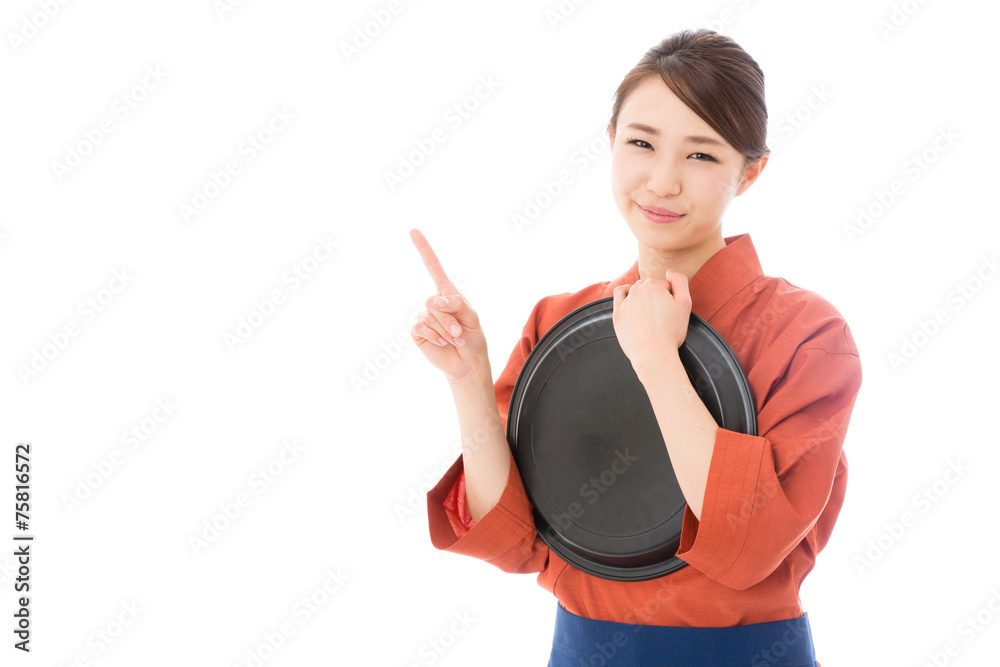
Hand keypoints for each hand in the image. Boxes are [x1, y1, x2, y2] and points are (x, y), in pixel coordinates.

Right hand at [409, 228, 489, 383]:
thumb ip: (457, 304)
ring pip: (430, 316)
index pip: (433, 267)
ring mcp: (425, 317)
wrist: (467, 363)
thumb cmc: (472, 338)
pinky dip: (435, 336)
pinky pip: (422, 327)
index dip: (424, 249)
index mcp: (448, 294)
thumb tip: (436, 300)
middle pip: (434, 300)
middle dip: (450, 318)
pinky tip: (442, 343)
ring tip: (455, 339)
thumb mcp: (473, 318)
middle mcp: (434, 303)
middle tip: (460, 332)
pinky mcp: (418, 332)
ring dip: (446, 330)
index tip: (413, 231)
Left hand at [611, 269, 691, 375]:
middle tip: (662, 316)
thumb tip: (669, 271)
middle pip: (650, 288)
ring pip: (636, 291)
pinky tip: (632, 300)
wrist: (653, 354)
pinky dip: (625, 294)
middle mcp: (637, 290)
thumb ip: (680, 281)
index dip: (672, 298)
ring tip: (650, 313)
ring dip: (643, 297)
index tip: (672, 311)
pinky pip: (618, 295)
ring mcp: (625, 301)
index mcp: (654, 285)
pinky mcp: (617, 313)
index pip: (666, 286)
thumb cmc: (671, 331)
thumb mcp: (685, 303)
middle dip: (657, 297)